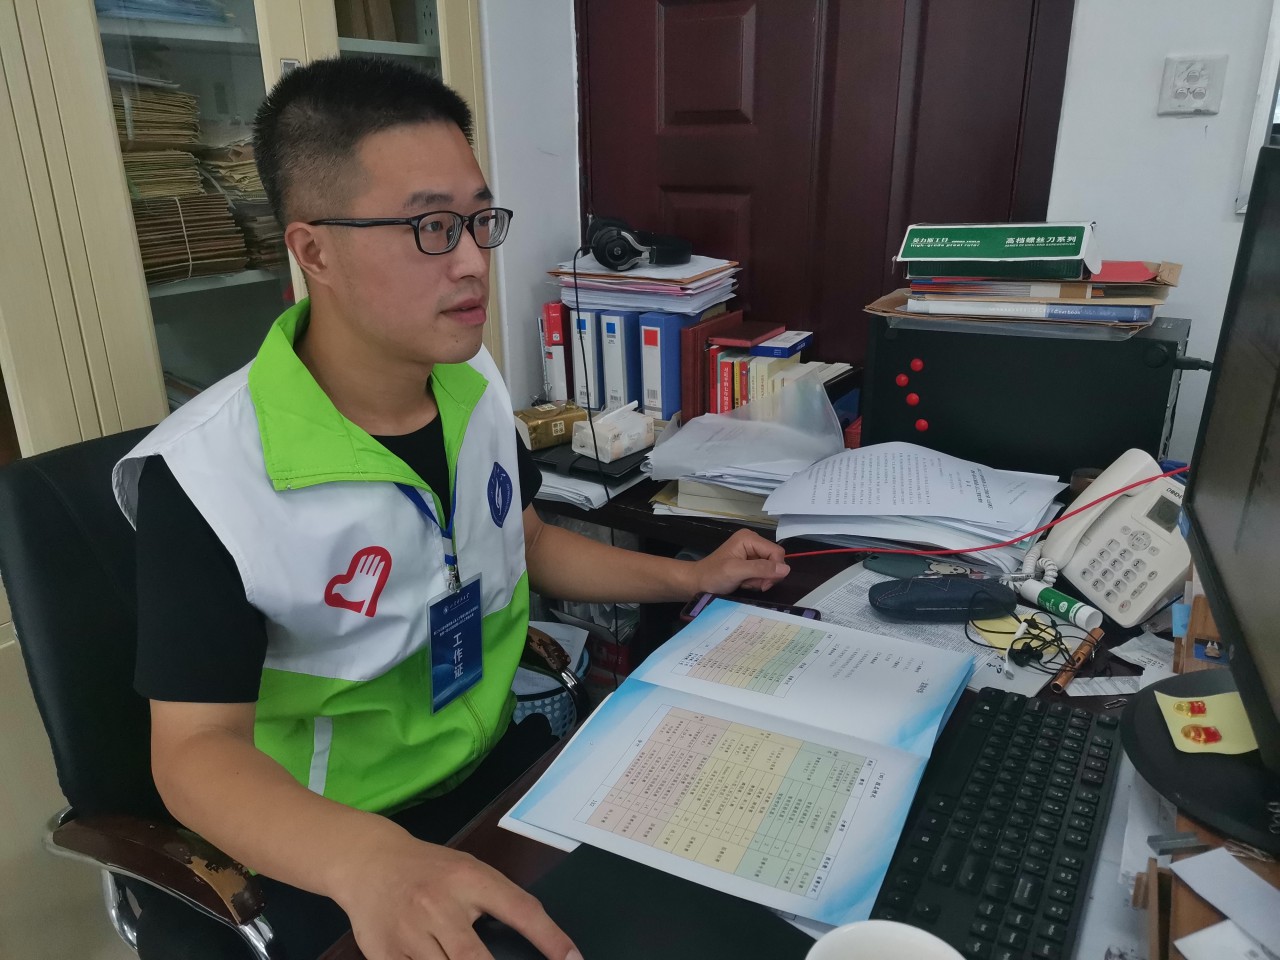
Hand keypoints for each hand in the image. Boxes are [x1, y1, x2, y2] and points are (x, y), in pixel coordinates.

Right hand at [336, 824, 578, 959]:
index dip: (551, 939)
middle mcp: (439, 905)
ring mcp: (409, 932)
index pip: (520, 910)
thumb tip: (545, 943)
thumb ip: (500, 900)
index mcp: (470, 879)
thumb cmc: (431, 869)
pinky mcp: (383, 953)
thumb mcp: (470, 870)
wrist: (369, 860)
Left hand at [691, 528, 789, 594]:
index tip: (764, 584)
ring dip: (760, 580)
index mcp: (749, 538)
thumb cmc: (713, 575)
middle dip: (766, 576)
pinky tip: (744, 583)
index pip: (777, 552)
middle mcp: (753, 542)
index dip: (775, 569)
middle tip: (752, 584)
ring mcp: (752, 552)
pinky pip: (763, 573)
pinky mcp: (750, 562)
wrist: (697, 583)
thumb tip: (786, 569)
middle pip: (775, 560)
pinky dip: (756, 581)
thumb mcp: (736, 571)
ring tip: (745, 583)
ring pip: (771, 568)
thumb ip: (761, 569)